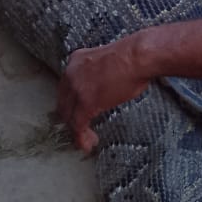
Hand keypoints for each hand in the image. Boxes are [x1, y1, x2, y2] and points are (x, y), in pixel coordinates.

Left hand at [56, 39, 151, 153]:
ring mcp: (77, 89)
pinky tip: (87, 144)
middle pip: (64, 102)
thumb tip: (106, 88)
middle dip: (71, 119)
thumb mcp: (108, 62)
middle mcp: (71, 74)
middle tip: (82, 130)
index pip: (66, 87)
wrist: (137, 57)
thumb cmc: (133, 58)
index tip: (80, 113)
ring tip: (86, 141)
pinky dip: (81, 137)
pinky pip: (78, 125)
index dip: (72, 103)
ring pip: (69, 116)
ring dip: (76, 131)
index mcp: (76, 61)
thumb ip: (100, 74)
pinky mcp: (86, 103)